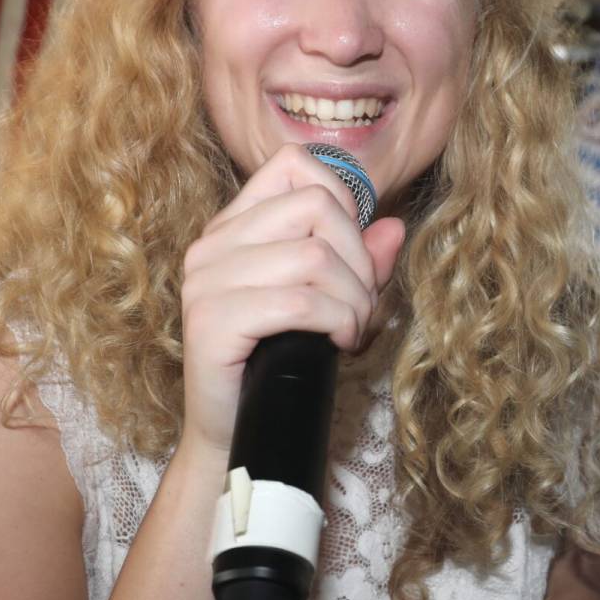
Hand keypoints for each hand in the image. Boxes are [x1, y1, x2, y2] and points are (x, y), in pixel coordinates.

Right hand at [179, 145, 407, 459]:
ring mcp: (206, 281)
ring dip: (354, 300)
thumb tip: (393, 228)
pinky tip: (338, 344)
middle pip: (316, 207)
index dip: (343, 202)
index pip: (295, 165)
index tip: (352, 255)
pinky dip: (338, 322)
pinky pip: (301, 301)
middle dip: (358, 260)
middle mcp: (212, 244)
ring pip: (315, 256)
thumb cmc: (280, 364)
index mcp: (233, 227)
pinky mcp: (212, 322)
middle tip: (360, 307)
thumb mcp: (329, 303)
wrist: (233, 434)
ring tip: (351, 332)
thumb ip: (359, 262)